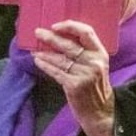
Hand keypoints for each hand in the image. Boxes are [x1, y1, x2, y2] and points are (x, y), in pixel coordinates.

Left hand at [33, 21, 115, 135]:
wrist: (100, 111)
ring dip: (44, 53)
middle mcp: (94, 61)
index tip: (56, 25)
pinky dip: (45, 65)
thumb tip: (62, 38)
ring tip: (34, 49)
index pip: (87, 32)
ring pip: (60, 59)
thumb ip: (85, 53)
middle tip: (38, 32)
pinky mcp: (74, 85)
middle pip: (69, 45)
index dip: (70, 26)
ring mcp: (84, 74)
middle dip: (51, 37)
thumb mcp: (97, 65)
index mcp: (101, 53)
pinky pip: (56, 72)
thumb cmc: (95, 86)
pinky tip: (38, 61)